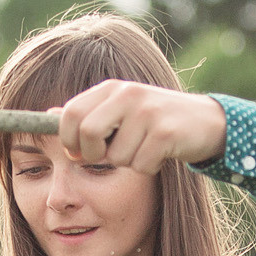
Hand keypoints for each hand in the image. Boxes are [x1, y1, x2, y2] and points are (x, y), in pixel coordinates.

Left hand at [57, 80, 227, 172]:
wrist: (206, 122)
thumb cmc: (155, 121)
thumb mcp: (120, 111)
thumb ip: (88, 113)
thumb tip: (49, 113)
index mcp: (111, 88)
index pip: (70, 114)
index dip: (69, 140)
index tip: (79, 153)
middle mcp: (128, 95)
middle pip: (88, 134)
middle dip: (94, 156)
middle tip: (110, 157)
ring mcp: (148, 112)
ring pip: (117, 156)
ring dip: (129, 162)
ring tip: (144, 149)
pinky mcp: (166, 132)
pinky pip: (141, 165)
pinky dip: (148, 167)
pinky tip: (161, 154)